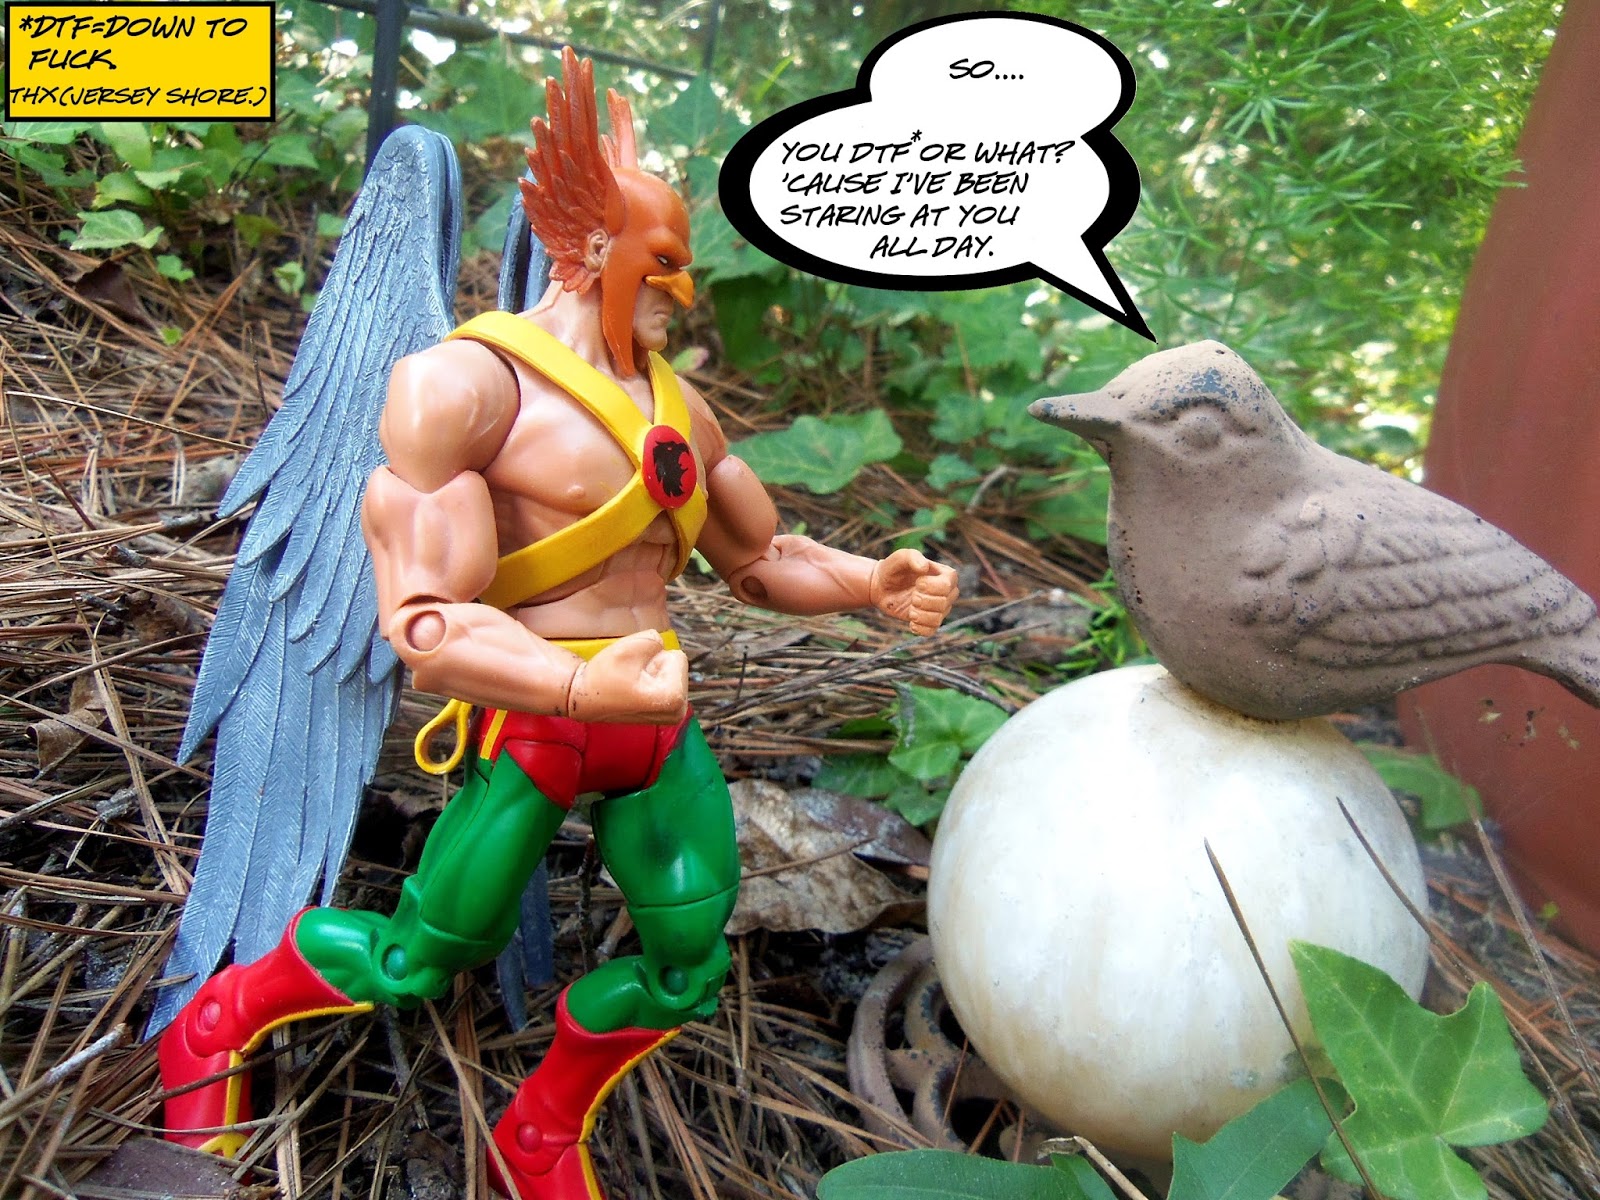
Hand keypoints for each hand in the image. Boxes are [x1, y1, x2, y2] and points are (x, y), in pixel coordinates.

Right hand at [566, 630, 688, 723]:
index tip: (634, 672)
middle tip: (631, 676)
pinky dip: (652, 681)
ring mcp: (674, 714)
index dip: (652, 658)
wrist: (586, 698)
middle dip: (654, 665)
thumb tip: (663, 643)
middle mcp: (679, 711)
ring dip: (652, 672)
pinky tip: (636, 689)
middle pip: (676, 664)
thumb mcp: (628, 648)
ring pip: (671, 672)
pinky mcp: (668, 712)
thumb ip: (655, 638)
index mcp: (674, 697)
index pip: (677, 656)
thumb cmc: (603, 677)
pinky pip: (667, 681)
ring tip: (632, 682)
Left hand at [870, 549, 958, 635]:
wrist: (881, 586)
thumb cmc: (894, 569)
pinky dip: (919, 628)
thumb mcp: (900, 557)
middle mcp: (947, 592)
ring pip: (937, 618)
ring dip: (920, 615)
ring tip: (910, 609)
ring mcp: (939, 608)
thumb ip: (912, 557)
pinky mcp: (929, 621)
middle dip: (924, 601)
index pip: (947, 585)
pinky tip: (911, 622)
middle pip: (943, 603)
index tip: (917, 582)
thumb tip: (924, 567)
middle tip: (912, 597)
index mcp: (945, 574)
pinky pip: (931, 631)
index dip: (932, 587)